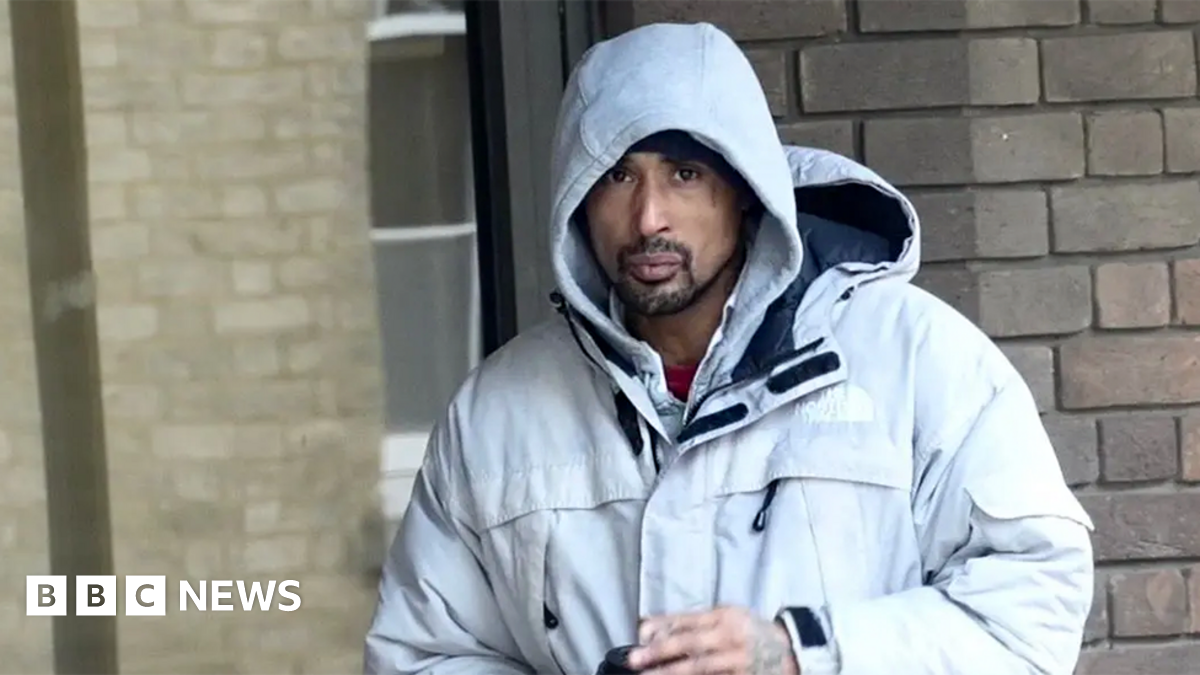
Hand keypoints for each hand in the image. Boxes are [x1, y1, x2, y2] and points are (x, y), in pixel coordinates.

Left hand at [626, 606, 798, 674]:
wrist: (790, 651)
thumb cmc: (751, 631)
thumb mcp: (728, 616)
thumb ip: (696, 621)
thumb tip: (657, 627)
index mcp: (726, 616)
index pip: (689, 620)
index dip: (663, 626)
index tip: (640, 633)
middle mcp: (731, 637)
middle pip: (690, 644)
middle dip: (660, 651)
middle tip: (635, 658)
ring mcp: (737, 661)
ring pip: (699, 668)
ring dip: (671, 672)